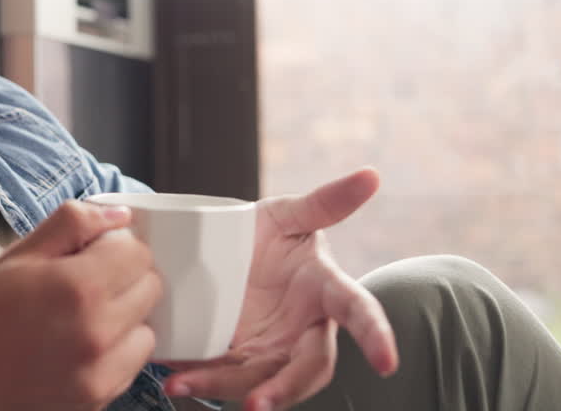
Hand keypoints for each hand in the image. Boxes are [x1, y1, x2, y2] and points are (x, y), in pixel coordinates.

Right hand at [0, 201, 162, 410]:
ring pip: (147, 326)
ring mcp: (103, 369)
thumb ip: (70, 226)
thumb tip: (117, 215)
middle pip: (150, 286)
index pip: (137, 252)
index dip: (115, 244)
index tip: (93, 251)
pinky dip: (118, 350)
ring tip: (84, 316)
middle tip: (87, 281)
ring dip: (126, 315)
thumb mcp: (15, 257)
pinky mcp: (101, 396)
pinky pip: (134, 362)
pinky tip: (83, 344)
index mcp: (77, 287)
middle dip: (125, 276)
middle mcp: (99, 330)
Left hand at [162, 168, 399, 410]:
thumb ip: (325, 201)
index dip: (376, 336)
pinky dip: (200, 378)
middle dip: (285, 390)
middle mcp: (303, 329)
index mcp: (326, 291)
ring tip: (184, 385)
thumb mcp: (288, 213)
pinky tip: (173, 375)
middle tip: (258, 405)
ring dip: (226, 388)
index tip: (387, 363)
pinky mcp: (237, 355)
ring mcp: (270, 347)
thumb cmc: (267, 232)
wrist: (222, 249)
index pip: (359, 314)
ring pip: (260, 380)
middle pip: (308, 368)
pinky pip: (223, 374)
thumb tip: (370, 174)